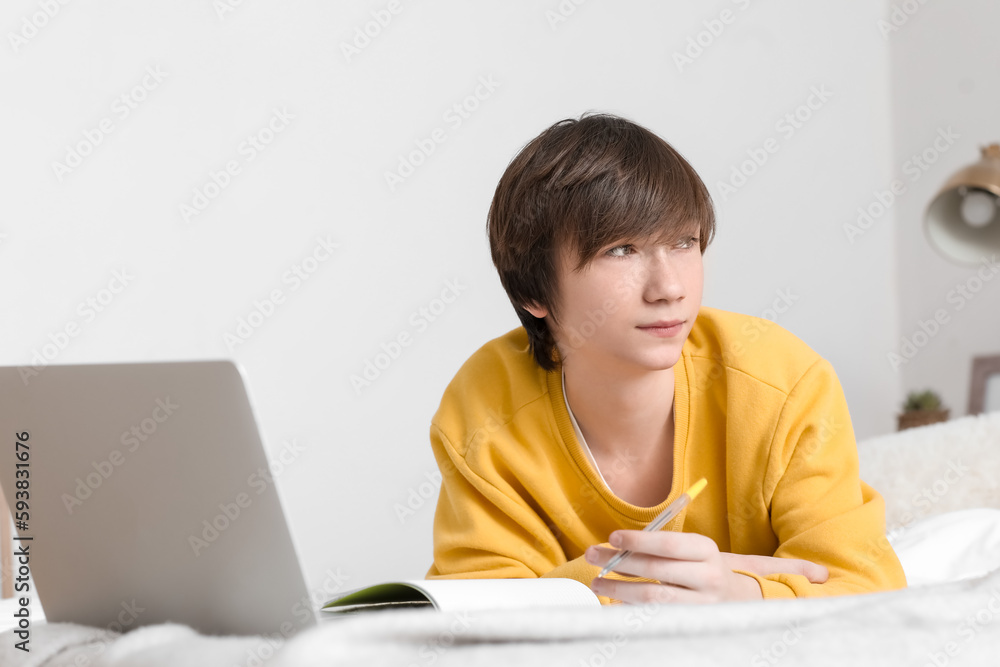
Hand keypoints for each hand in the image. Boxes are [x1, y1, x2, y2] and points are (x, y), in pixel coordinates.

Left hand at [584, 530, 827, 603]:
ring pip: (655, 598)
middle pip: (657, 571)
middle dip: (620, 563)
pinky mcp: (693, 624)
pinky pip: (657, 618)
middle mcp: (708, 578)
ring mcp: (702, 605)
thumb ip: (661, 545)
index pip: (669, 544)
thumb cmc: (702, 568)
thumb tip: (616, 543)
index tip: (613, 537)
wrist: (739, 600)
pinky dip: (632, 609)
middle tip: (592, 555)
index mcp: (707, 550)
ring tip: (597, 582)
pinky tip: (616, 602)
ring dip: (620, 590)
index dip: (639, 540)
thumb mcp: (692, 550)